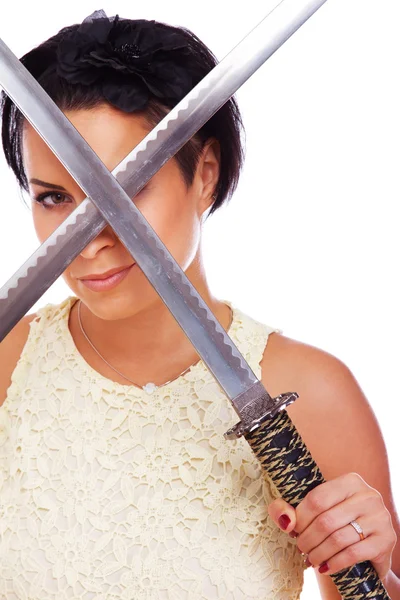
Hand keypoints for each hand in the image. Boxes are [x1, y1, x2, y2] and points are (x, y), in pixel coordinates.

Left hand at [268, 472, 396, 580]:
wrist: (369, 546)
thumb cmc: (337, 523)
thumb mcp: (315, 510)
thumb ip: (289, 508)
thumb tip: (284, 521)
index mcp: (350, 481)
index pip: (316, 499)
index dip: (300, 518)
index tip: (293, 531)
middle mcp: (368, 495)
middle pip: (326, 520)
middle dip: (308, 539)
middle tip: (301, 548)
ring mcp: (380, 517)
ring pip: (338, 538)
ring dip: (318, 553)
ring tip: (310, 559)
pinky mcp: (386, 540)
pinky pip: (353, 553)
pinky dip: (334, 563)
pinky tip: (325, 567)